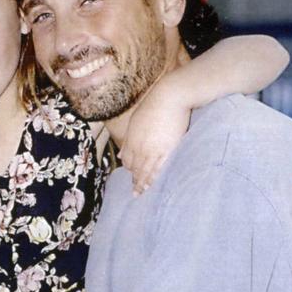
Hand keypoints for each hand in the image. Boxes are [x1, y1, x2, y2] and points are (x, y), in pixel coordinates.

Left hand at [120, 78, 189, 194]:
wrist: (169, 97)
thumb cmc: (154, 106)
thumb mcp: (135, 122)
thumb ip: (128, 140)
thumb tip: (122, 155)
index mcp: (131, 139)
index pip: (128, 161)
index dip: (130, 170)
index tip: (132, 177)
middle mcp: (139, 146)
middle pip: (135, 168)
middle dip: (135, 181)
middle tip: (136, 193)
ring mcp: (152, 149)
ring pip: (145, 171)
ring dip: (143, 183)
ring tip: (141, 194)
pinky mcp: (166, 149)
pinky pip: (159, 168)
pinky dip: (155, 178)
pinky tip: (153, 185)